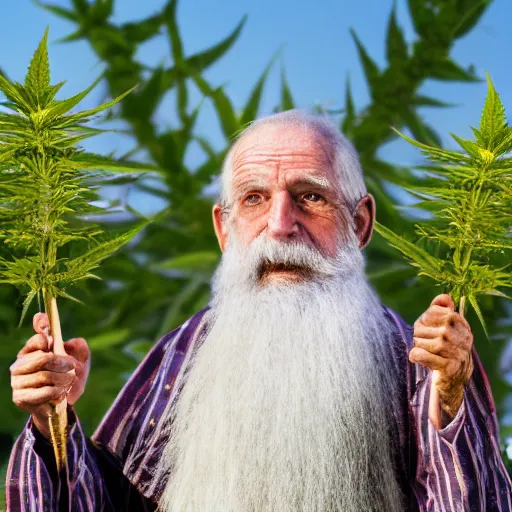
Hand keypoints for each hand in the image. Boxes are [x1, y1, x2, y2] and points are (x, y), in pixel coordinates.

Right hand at [10, 312, 89, 438]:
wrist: (63, 402)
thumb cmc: (70, 376)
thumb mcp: (80, 359)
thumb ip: (79, 346)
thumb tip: (70, 342)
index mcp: (31, 351)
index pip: (38, 339)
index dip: (49, 339)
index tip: (57, 344)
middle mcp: (20, 364)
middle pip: (43, 358)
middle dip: (63, 363)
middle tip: (72, 367)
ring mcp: (18, 381)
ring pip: (44, 376)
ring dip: (63, 379)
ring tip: (68, 381)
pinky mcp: (20, 397)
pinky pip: (44, 391)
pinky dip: (58, 392)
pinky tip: (61, 393)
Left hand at [410, 294, 473, 422]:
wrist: (456, 378)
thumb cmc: (447, 348)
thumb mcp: (446, 326)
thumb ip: (442, 309)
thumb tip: (444, 297)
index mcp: (460, 323)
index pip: (432, 311)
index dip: (424, 319)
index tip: (428, 327)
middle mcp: (460, 336)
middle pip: (422, 327)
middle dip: (418, 335)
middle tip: (426, 343)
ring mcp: (456, 352)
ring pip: (419, 341)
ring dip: (417, 346)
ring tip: (425, 352)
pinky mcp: (448, 368)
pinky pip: (419, 355)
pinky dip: (414, 356)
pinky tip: (418, 358)